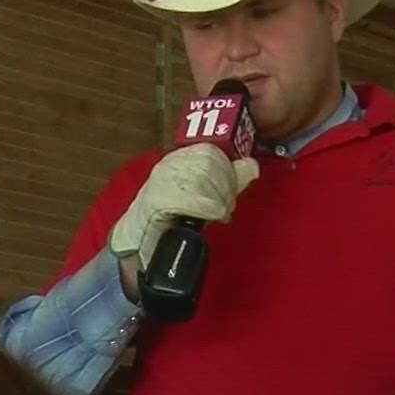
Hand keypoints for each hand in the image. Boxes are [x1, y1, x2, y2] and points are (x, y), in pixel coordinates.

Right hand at [108, 145, 259, 269]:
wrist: (141, 244)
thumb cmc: (175, 219)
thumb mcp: (207, 196)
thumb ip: (230, 180)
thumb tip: (252, 165)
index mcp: (181, 157)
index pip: (211, 150)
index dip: (228, 171)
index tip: (230, 193)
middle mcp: (168, 164)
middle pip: (208, 164)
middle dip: (225, 188)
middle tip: (225, 209)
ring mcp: (159, 181)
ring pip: (200, 179)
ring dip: (217, 201)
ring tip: (218, 216)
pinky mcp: (154, 201)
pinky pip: (188, 198)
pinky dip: (206, 209)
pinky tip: (210, 218)